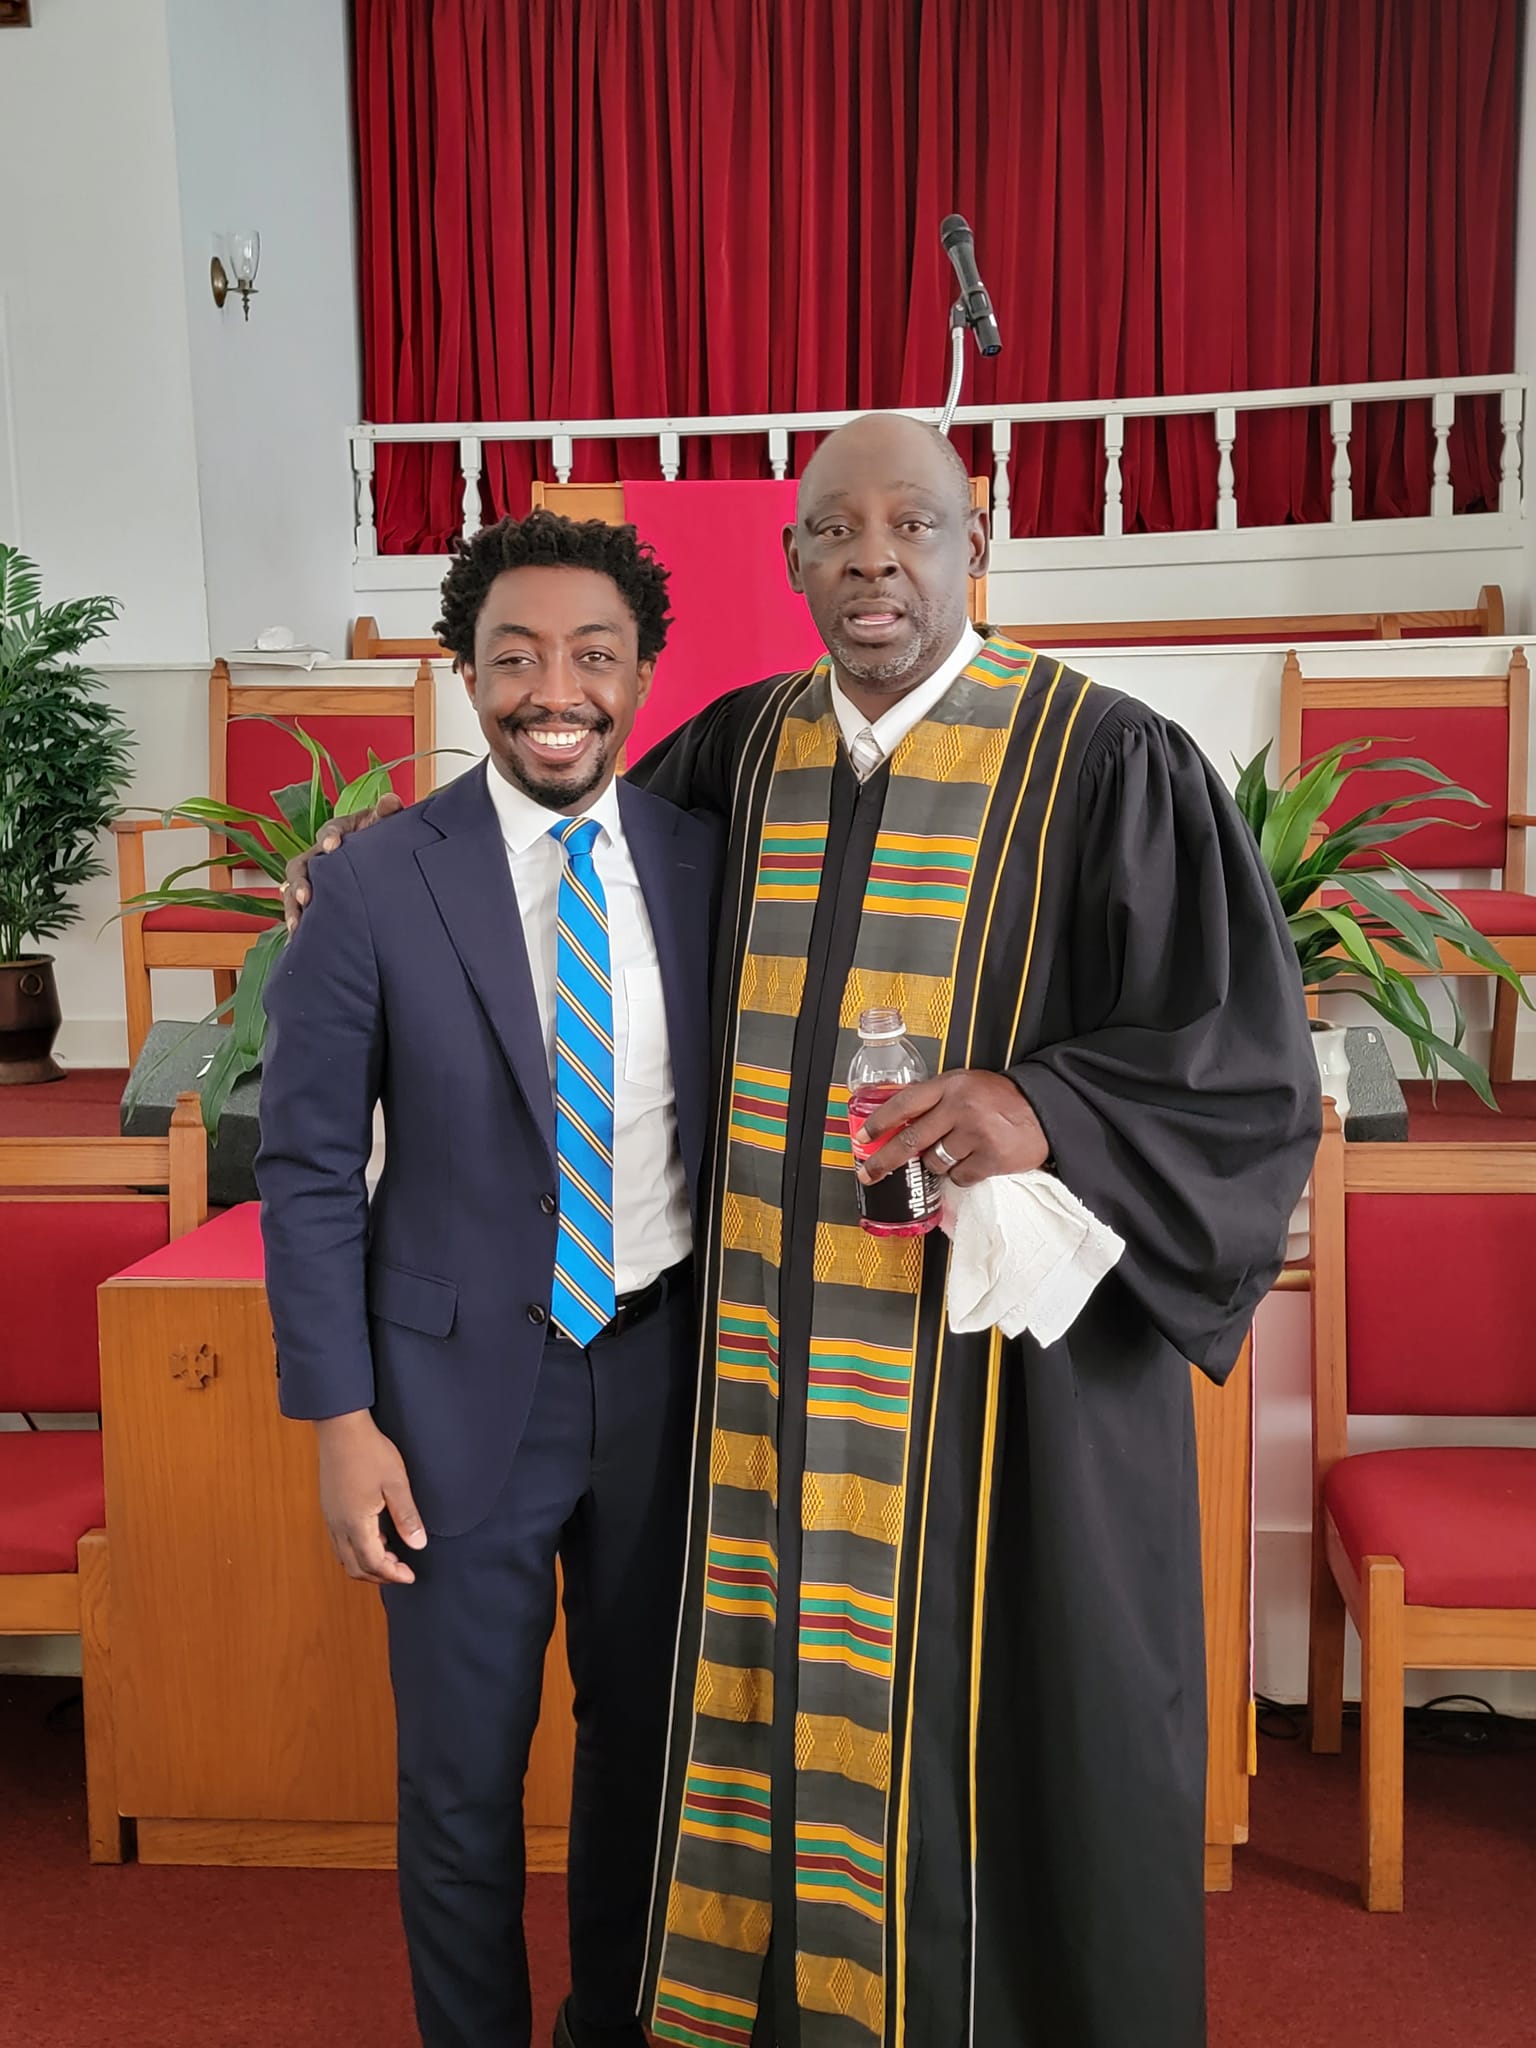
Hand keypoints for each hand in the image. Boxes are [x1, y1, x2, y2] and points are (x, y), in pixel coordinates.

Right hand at [282, 793, 402, 933]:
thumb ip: (387, 814)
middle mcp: (320, 855)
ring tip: (297, 926)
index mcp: (339, 832)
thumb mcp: (384, 826)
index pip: (330, 830)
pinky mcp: (314, 899)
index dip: (330, 836)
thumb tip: (391, 801)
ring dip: (293, 908)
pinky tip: (298, 942)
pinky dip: (299, 924)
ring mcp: (314, 878)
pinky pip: (300, 911)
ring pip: (292, 891)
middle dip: (300, 881)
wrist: (383, 863)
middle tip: (306, 896)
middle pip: (301, 865)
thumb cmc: (380, 838)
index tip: (332, 845)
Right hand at [314, 1409, 426, 1584]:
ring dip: (367, 1564)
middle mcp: (338, 1526)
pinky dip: (357, 1550)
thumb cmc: (370, 1452)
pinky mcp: (329, 1509)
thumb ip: (407, 1517)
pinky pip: (340, 1543)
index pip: (373, 1563)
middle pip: (355, 1568)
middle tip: (402, 1571)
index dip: (393, 1574)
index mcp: (355, 1523)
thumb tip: (418, 1544)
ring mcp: (330, 1518)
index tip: (410, 1575)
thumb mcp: (396, 1483)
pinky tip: (376, 1537)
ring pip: (345, 1557)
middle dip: (379, 1575)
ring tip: (391, 1556)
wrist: (341, 1428)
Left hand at [857, 1069, 1049, 1189]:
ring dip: (937, 1163)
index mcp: (950, 1085)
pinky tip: (973, 1161)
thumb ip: (935, 1099)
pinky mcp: (991, 1158)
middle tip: (870, 1172)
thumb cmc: (1001, 1099)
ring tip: (955, 1151)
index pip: (904, 1104)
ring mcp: (976, 1134)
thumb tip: (896, 1123)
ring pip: (934, 1162)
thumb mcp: (965, 1085)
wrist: (1044, 1109)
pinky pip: (959, 1177)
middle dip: (885, 1161)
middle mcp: (960, 1107)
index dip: (879, 1124)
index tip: (862, 1139)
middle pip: (910, 1140)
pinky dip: (961, 1174)